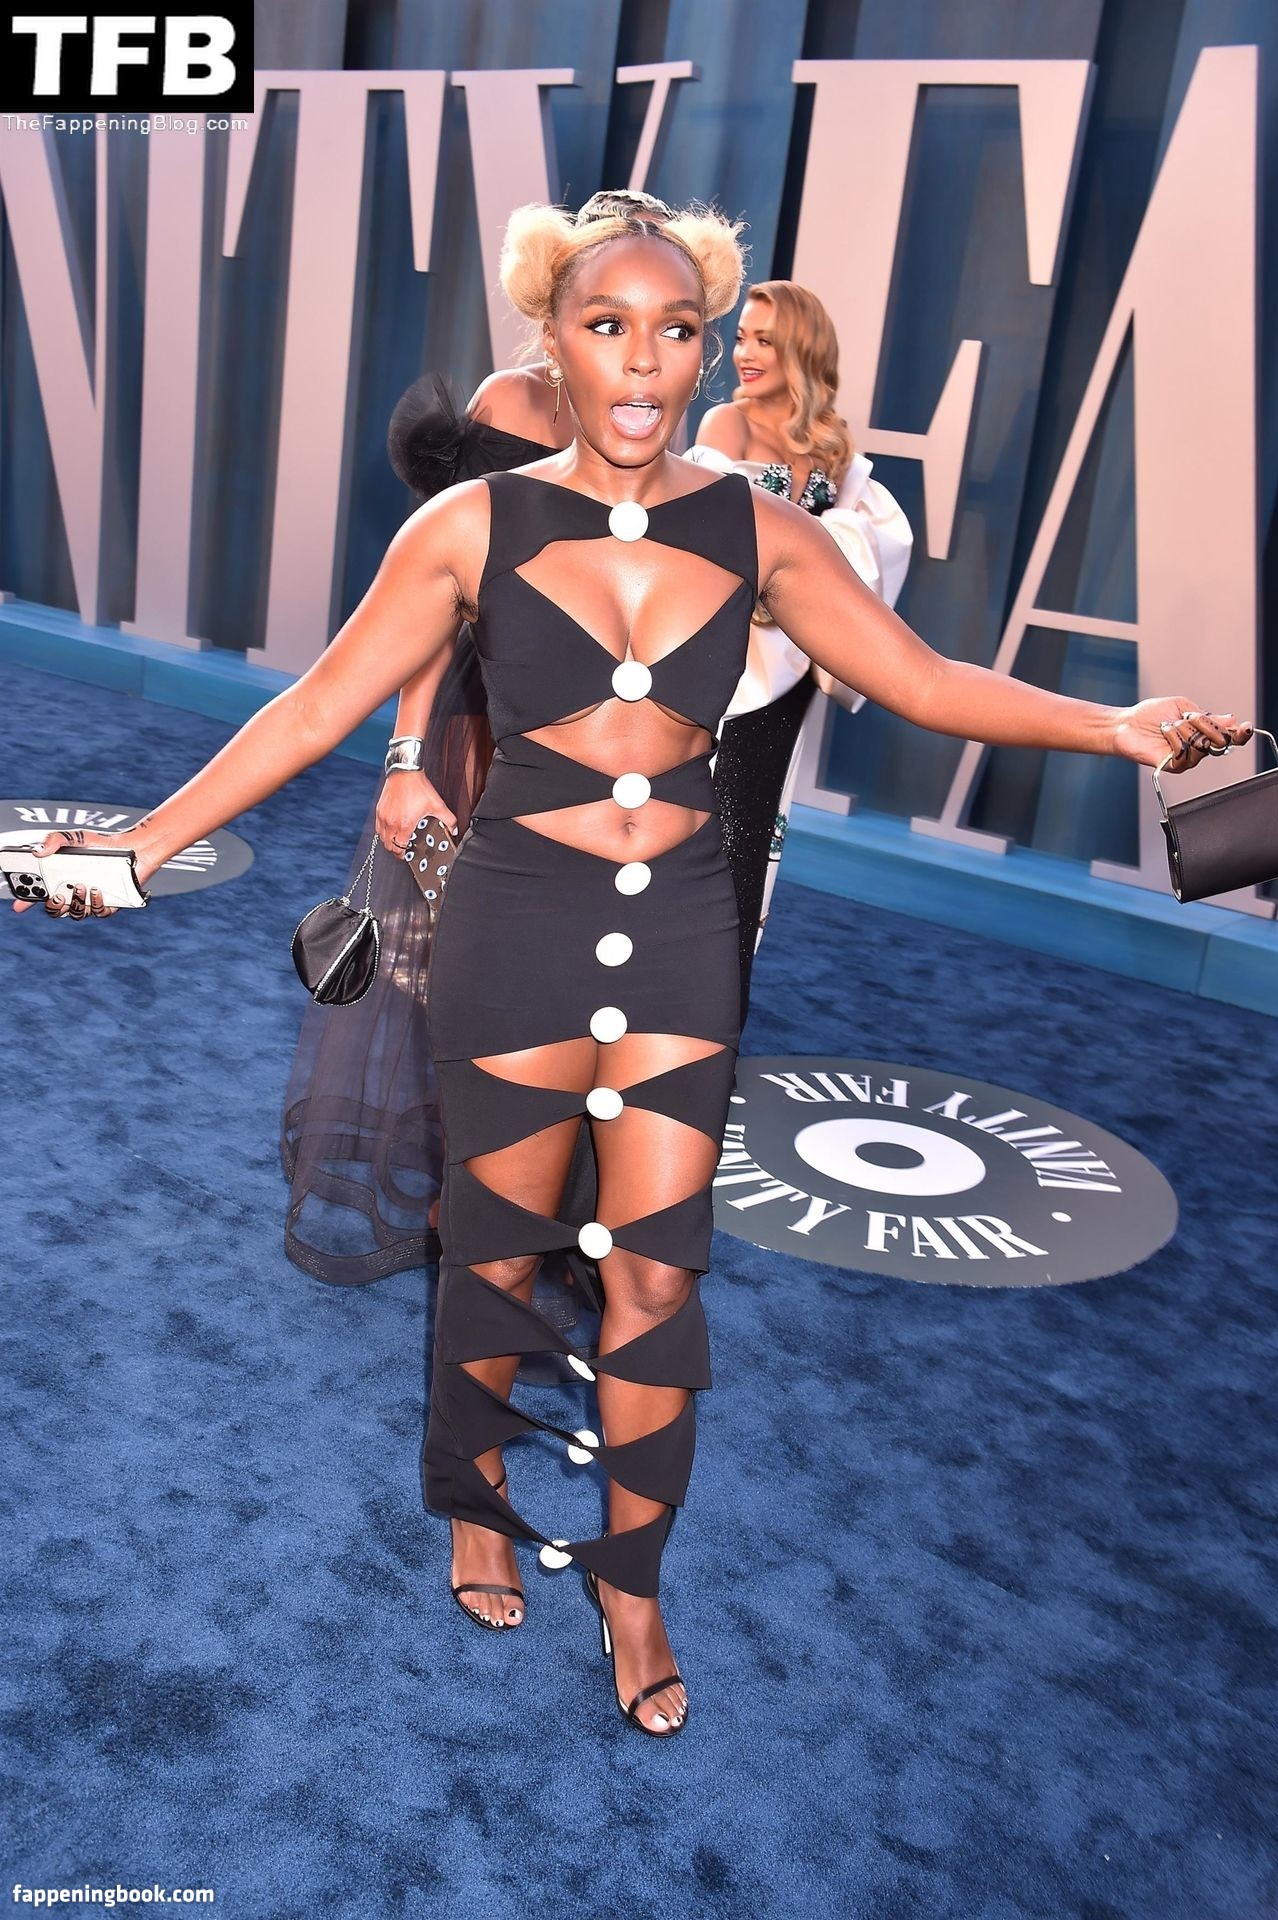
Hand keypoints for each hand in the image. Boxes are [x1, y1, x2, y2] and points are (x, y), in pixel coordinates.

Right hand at [8, 827, 150, 918]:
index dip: (27, 902)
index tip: (20, 905)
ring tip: (82, 887)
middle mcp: (74, 892)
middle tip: (56, 895)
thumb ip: (56, 839)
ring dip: (75, 904)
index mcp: (62, 879)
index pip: (40, 894)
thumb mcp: (76, 837)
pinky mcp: (109, 904)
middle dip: (51, 906)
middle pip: (55, 910)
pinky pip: (98, 913)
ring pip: (76, 914)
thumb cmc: (102, 844)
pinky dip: (96, 903)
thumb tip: (38, 852)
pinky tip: (98, 890)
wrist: (134, 848)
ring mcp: (91, 900)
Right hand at [375, 771, 457, 859]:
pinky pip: (378, 828)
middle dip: (396, 850)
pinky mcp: (379, 810)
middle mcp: (391, 823)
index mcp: (405, 825)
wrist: (405, 772)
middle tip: (403, 849)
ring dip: (389, 842)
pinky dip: (383, 832)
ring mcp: (383, 817)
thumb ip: (448, 820)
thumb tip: (454, 830)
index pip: (399, 848)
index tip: (407, 854)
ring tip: (397, 841)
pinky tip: (390, 830)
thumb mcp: (437, 805)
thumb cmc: (418, 787)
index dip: (403, 854)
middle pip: (389, 846)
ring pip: (381, 838)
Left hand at [1111, 699, 1251, 771]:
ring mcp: (1187, 759)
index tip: (1245, 727)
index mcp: (1202, 732)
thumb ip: (1206, 715)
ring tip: (1168, 726)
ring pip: (1201, 745)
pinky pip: (1185, 753)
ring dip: (1184, 729)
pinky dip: (1174, 738)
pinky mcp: (1174, 766)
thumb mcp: (1182, 707)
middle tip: (1187, 718)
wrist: (1126, 724)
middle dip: (1205, 725)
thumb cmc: (1150, 715)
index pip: (1228, 737)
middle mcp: (1198, 748)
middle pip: (1219, 741)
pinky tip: (1164, 732)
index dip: (1239, 734)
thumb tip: (1230, 720)